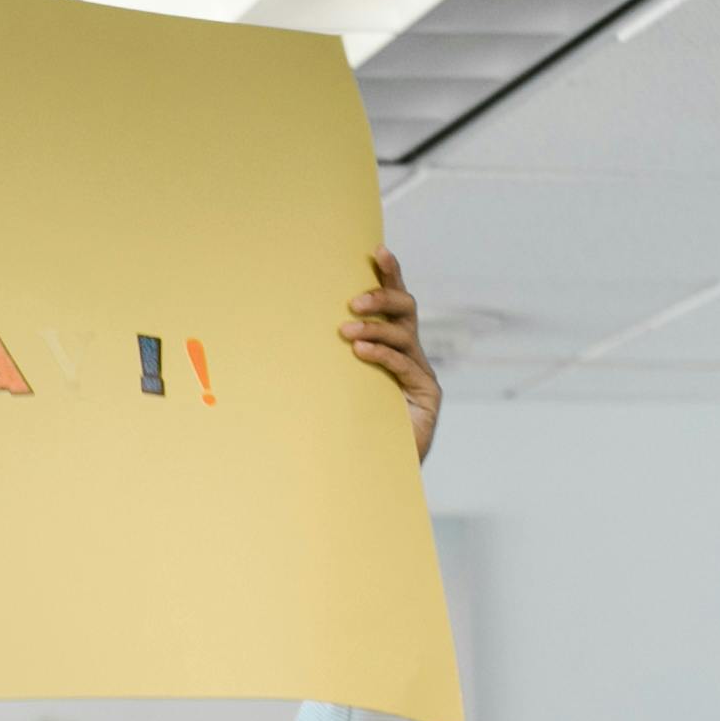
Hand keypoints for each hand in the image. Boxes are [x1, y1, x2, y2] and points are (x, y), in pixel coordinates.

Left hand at [340, 251, 438, 463]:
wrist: (375, 470)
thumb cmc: (351, 426)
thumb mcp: (338, 384)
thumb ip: (332, 360)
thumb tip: (291, 327)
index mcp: (393, 346)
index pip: (394, 302)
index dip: (390, 274)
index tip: (377, 250)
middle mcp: (411, 355)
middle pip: (406, 309)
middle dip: (382, 297)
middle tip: (353, 302)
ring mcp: (421, 375)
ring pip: (404, 334)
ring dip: (375, 328)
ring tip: (347, 331)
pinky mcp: (427, 396)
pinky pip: (404, 365)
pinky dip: (382, 354)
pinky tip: (361, 351)